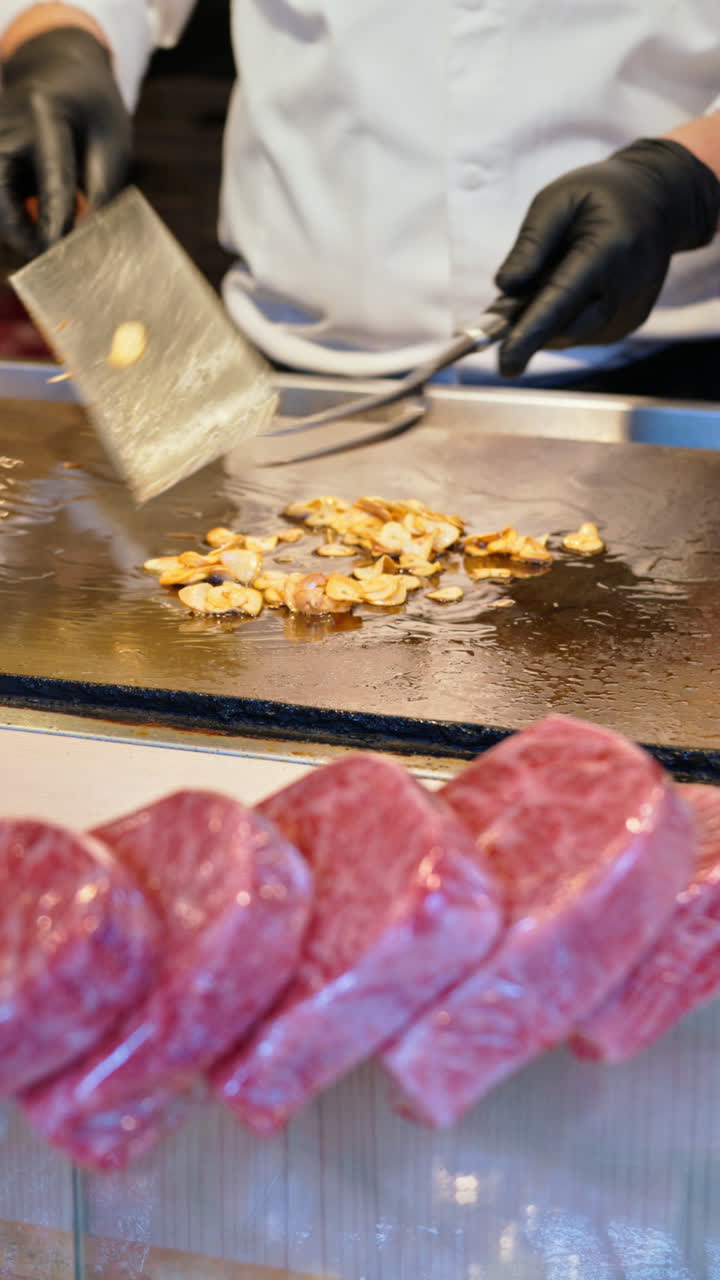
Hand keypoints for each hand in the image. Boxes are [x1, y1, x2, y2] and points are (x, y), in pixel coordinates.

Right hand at [0, 26, 130, 256]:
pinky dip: (9, 216)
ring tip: (39, 246)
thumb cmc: (93, 112)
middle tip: (45, 257)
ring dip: (11, 226)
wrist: (59, 69)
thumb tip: (85, 242)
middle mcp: (7, 122)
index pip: (52, 173)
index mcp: (47, 112)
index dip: (57, 218)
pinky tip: (31, 230)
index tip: (58, 251)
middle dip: (19, 230)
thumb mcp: (110, 144)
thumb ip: (100, 192)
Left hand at [494, 138, 719, 376]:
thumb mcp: (557, 201)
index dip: (530, 333)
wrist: (659, 202)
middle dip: (528, 326)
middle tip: (503, 307)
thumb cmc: (600, 196)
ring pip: (571, 335)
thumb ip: (530, 244)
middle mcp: (626, 286)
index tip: (506, 363)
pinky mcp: (629, 323)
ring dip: (546, 320)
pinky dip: (563, 321)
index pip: (562, 300)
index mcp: (608, 249)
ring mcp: (631, 310)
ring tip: (550, 278)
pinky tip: (570, 289)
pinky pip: (583, 334)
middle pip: (565, 328)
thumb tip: (504, 288)